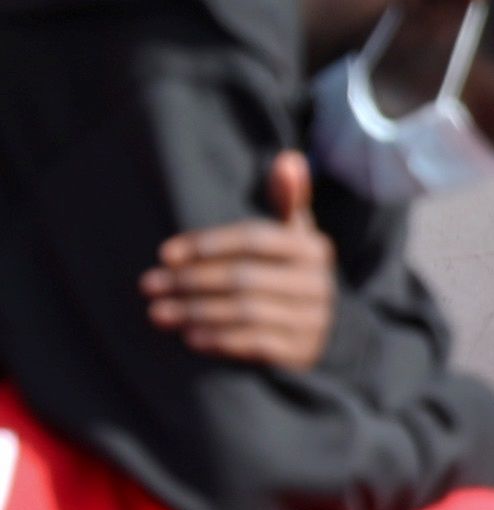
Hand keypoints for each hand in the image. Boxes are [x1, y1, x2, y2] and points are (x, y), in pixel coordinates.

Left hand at [142, 150, 334, 369]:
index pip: (254, 240)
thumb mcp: (296, 236)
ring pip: (246, 312)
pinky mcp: (303, 350)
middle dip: (190, 282)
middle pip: (244, 278)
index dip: (207, 245)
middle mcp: (318, 283)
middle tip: (149, 285)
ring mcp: (313, 319)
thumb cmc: (293, 273)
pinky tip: (190, 336)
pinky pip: (256, 344)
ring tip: (158, 313)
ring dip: (196, 312)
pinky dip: (220, 340)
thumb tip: (288, 158)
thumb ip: (288, 200)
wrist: (329, 331)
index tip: (165, 254)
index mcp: (312, 248)